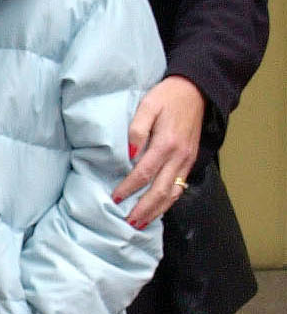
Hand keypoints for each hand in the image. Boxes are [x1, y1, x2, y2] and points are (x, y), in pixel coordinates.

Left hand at [112, 75, 205, 228]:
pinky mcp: (191, 161)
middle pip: (160, 190)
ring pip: (173, 193)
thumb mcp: (148, 105)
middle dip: (144, 209)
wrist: (196, 90)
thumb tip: (129, 155)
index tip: (115, 198)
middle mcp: (179, 156)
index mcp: (166, 143)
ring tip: (141, 223)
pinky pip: (180, 187)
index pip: (144, 173)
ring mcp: (187, 160)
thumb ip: (137, 129)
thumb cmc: (167, 96)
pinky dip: (169, 201)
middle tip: (128, 222)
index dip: (129, 188)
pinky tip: (158, 209)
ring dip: (157, 210)